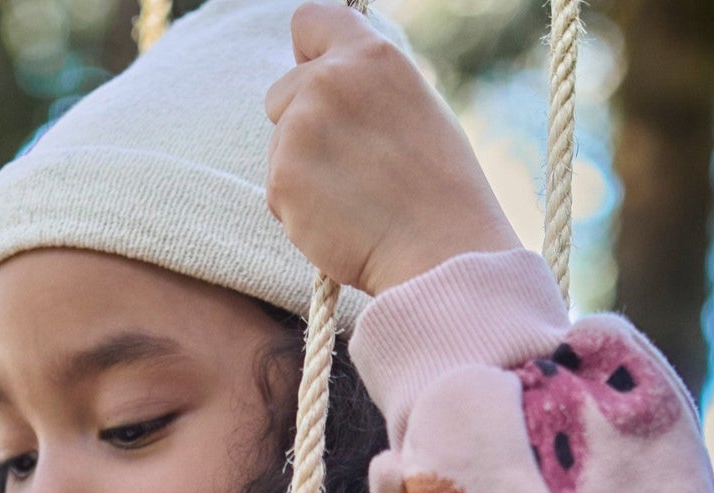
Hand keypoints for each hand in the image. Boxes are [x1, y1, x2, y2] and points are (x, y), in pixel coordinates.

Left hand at [263, 2, 522, 295]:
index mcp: (371, 55)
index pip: (308, 21)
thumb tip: (321, 81)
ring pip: (277, 147)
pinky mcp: (282, 177)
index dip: (306, 53)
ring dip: (300, 173)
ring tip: (352, 198)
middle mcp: (330, 80)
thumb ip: (362, 88)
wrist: (438, 250)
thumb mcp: (411, 107)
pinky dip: (298, 211)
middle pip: (279, 94)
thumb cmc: (437, 190)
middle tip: (346, 165)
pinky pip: (275, 191)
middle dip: (298, 127)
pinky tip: (338, 221)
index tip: (315, 79)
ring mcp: (301, 128)